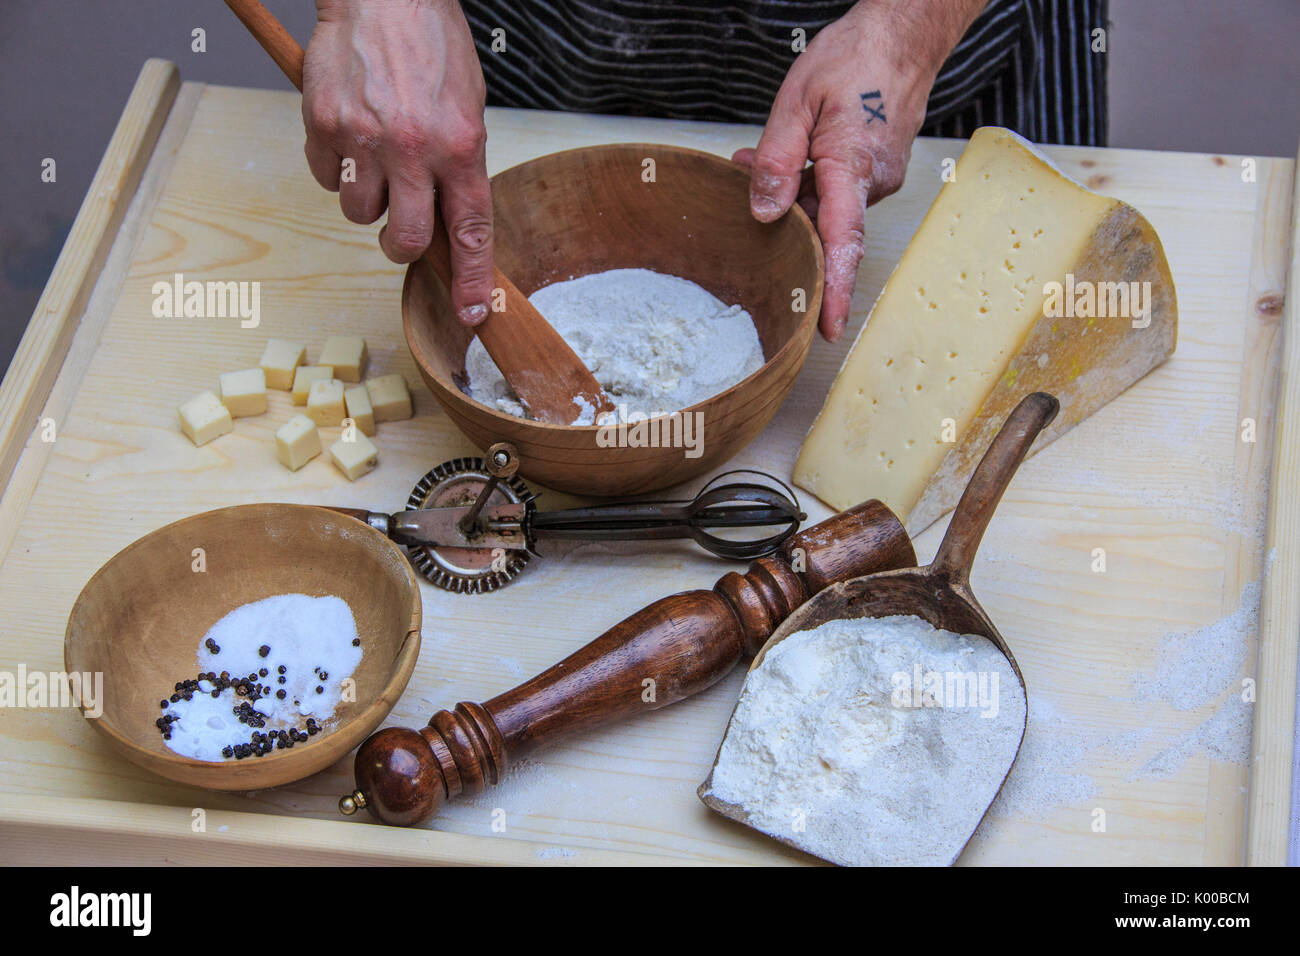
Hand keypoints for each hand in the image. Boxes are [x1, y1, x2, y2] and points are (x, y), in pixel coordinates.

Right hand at [303, 0, 491, 324]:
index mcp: (460, 145)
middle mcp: (413, 148)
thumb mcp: (467, 107)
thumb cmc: (430, 44)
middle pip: (408, 240)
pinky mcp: (323, 125)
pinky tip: (349, 132)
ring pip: (359, 213)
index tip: (473, 311)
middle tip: (401, 231)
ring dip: (367, 199)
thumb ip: (459, 166)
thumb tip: (452, 222)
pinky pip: (325, 177)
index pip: (471, 230)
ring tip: (375, 155)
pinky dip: (335, 166)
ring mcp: (364, 139)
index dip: (473, 279)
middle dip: (403, 246)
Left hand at [734, 0, 982, 340]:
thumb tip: (763, 211)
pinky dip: (808, 185)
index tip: (828, 328)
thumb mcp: (798, 99)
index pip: (843, 242)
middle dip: (785, 228)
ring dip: (791, 198)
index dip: (835, 289)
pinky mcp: (879, 170)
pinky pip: (838, 192)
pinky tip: (783, 162)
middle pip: (825, 229)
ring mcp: (880, 178)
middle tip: (747, 204)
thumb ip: (777, 157)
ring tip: (753, 163)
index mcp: (854, 167)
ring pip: (827, 209)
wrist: (905, 31)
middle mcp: (874, 182)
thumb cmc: (856, 55)